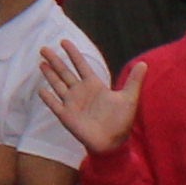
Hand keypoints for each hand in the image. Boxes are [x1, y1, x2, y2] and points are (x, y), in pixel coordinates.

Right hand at [33, 35, 139, 155]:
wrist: (114, 143)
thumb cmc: (121, 121)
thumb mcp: (129, 98)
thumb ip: (134, 80)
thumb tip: (144, 63)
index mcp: (94, 85)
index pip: (81, 65)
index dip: (73, 53)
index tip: (64, 41)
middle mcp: (80, 92)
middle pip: (64, 72)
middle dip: (55, 60)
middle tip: (44, 48)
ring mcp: (72, 104)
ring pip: (57, 85)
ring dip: (49, 74)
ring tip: (41, 63)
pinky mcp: (67, 116)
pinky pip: (55, 105)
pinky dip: (48, 98)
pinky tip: (41, 89)